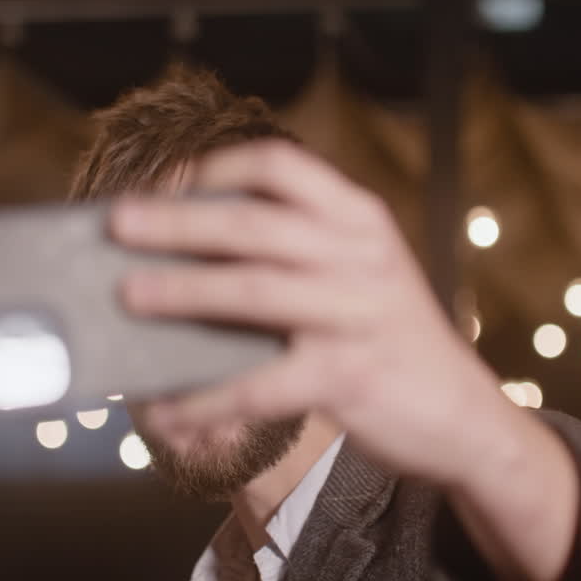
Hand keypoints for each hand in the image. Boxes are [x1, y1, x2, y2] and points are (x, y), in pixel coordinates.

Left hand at [111, 139, 510, 485]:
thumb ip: (302, 254)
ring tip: (127, 296)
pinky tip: (167, 411)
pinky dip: (205, 400)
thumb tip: (189, 256)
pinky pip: (259, 385)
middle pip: (253, 224)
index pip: (281, 167)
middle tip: (118, 224)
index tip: (164, 181)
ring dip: (181, 292)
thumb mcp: (364, 275)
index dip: (214, 168)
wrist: (462, 413)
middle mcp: (361, 257)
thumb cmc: (393, 339)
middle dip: (176, 222)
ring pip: (251, 292)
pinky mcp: (347, 376)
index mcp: (362, 219)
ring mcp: (355, 315)